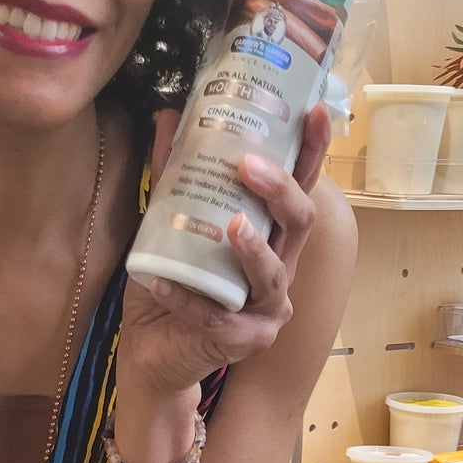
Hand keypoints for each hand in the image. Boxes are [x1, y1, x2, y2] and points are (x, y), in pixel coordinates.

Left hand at [118, 103, 330, 397]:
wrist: (149, 350)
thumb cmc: (171, 283)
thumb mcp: (166, 224)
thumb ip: (172, 175)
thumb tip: (167, 116)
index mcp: (270, 235)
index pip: (299, 188)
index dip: (311, 152)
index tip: (313, 112)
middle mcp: (279, 268)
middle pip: (300, 223)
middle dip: (280, 190)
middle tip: (248, 164)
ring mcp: (268, 308)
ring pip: (272, 275)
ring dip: (253, 250)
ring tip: (233, 227)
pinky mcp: (247, 341)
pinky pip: (219, 319)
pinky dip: (188, 300)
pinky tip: (162, 284)